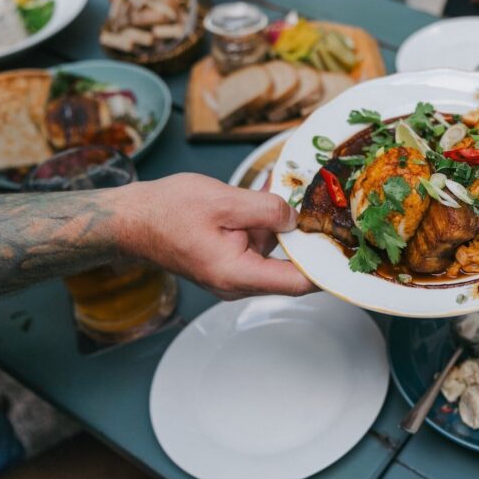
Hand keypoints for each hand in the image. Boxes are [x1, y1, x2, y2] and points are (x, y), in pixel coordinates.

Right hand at [118, 173, 315, 299]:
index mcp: (237, 275)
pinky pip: (259, 247)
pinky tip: (271, 198)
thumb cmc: (166, 212)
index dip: (327, 268)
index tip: (349, 249)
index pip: (299, 283)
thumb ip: (266, 209)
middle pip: (291, 269)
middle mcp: (238, 283)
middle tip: (329, 211)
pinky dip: (268, 225)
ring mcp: (233, 275)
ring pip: (276, 254)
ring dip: (287, 228)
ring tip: (296, 196)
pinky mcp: (228, 263)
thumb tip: (295, 216)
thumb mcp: (224, 200)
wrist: (130, 220)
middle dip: (309, 240)